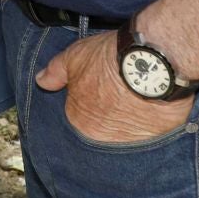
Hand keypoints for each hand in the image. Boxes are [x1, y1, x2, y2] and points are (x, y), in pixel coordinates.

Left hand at [37, 30, 191, 143]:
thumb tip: (41, 81)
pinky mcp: (157, 138)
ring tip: (138, 93)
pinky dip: (151, 119)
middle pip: (102, 123)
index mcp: (78, 120)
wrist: (151, 62)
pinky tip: (154, 101)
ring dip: (130, 116)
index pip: (79, 112)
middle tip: (119, 87)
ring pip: (127, 130)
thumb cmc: (109, 59)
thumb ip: (55, 72)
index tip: (100, 82)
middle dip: (108, 109)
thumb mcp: (74, 57)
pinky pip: (150, 130)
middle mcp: (102, 137)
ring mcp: (131, 140)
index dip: (89, 94)